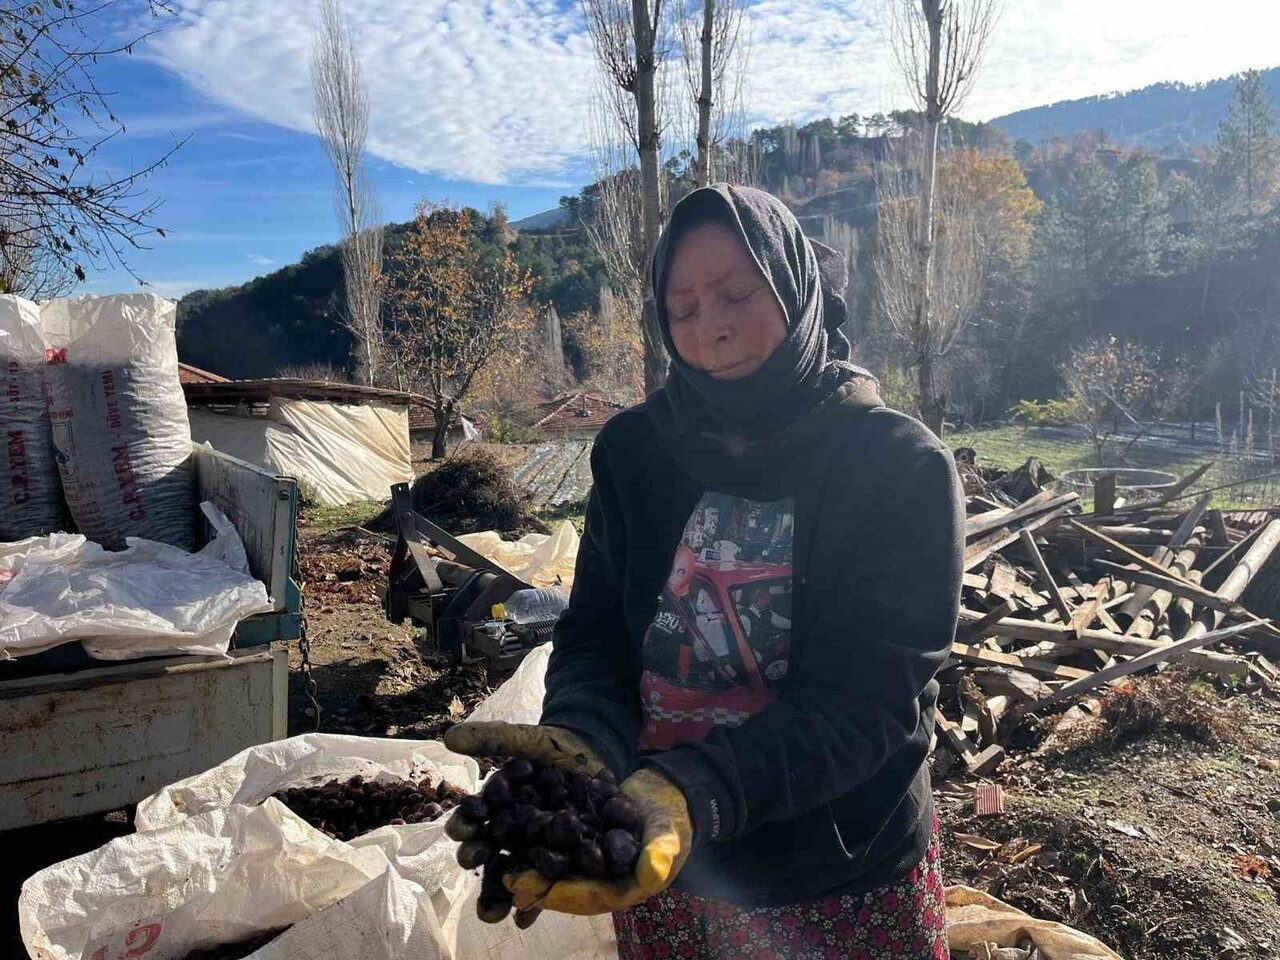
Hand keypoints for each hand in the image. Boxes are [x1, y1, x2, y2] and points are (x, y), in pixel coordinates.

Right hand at [443, 721, 607, 926]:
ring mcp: (530, 849)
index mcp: (493, 806)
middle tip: (473, 861)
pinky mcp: (557, 860)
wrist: (593, 755)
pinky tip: (525, 918)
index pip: (471, 819)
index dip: (463, 825)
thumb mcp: (524, 738)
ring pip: (509, 874)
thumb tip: (448, 737)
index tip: (460, 829)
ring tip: (494, 907)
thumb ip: (492, 739)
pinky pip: (543, 883)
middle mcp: (506, 832)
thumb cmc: (552, 747)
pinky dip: (534, 903)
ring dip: (500, 890)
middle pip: (485, 852)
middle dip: (477, 859)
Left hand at [504, 767, 691, 915]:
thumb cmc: (673, 812)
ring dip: (534, 868)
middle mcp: (607, 879)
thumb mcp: (670, 829)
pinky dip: (540, 844)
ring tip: (507, 863)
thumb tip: (651, 876)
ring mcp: (594, 862)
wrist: (668, 788)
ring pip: (560, 869)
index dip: (567, 895)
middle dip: (540, 885)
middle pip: (569, 887)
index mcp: (627, 886)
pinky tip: (517, 835)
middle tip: (511, 880)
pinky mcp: (586, 841)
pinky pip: (560, 848)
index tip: (540, 892)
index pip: (593, 896)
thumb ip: (660, 851)